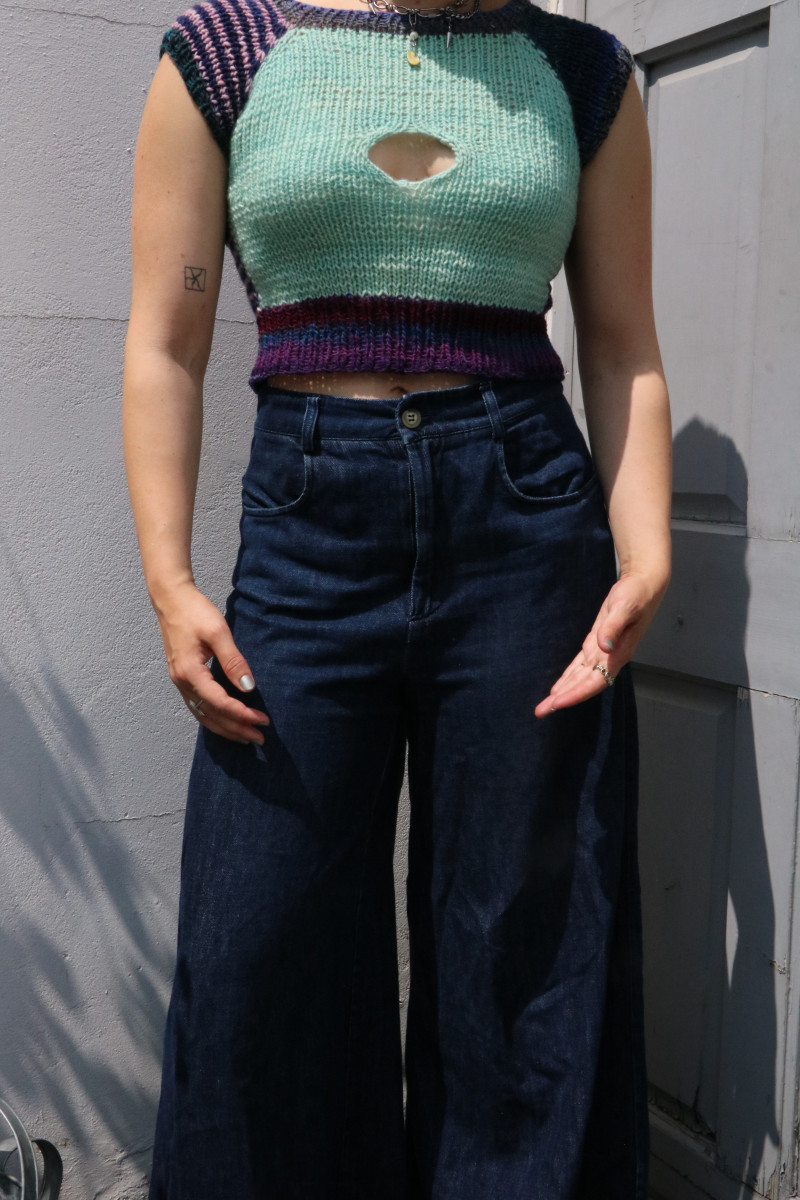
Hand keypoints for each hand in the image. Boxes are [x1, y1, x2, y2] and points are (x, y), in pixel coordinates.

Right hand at [154, 581, 269, 743]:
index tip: (262, 720)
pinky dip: (212, 718)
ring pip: (202, 714)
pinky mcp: (181, 677)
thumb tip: (248, 686)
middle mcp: (182, 682)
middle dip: (236, 728)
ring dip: (224, 728)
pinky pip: (197, 706)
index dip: (242, 714)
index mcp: (190, 672)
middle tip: (259, 738)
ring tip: (245, 736)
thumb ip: (233, 661)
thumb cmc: (195, 611)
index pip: (220, 703)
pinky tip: (225, 721)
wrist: (171, 599)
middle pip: (211, 715)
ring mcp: (179, 681)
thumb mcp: (218, 632)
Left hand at [533, 567, 668, 717]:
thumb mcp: (625, 607)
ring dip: (563, 692)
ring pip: (580, 678)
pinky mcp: (596, 643)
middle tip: (541, 711)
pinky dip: (569, 678)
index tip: (556, 702)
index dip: (576, 693)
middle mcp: (610, 658)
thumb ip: (613, 627)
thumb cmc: (637, 594)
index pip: (595, 681)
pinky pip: (580, 667)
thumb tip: (604, 646)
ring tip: (545, 706)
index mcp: (618, 654)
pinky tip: (559, 688)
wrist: (644, 585)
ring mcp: (603, 652)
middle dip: (563, 699)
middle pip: (584, 685)